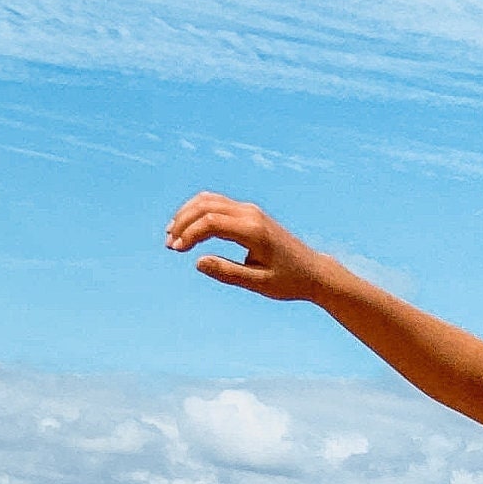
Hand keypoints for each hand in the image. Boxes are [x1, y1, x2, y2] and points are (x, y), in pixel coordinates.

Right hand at [163, 192, 329, 301]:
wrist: (313, 270)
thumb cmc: (289, 281)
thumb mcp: (259, 283)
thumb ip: (228, 273)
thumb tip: (197, 261)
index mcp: (253, 231)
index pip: (211, 222)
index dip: (189, 234)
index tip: (177, 251)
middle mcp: (251, 214)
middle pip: (206, 205)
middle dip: (183, 222)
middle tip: (169, 245)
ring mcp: (250, 210)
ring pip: (209, 200)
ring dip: (187, 214)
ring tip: (172, 235)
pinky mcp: (249, 212)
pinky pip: (217, 204)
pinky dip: (198, 212)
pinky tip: (187, 229)